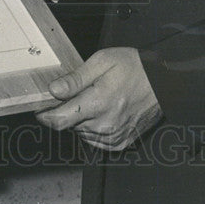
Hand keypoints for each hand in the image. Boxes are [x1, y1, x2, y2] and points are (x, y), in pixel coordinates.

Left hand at [36, 48, 161, 150]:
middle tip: (78, 94)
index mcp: (98, 103)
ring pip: (82, 133)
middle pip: (70, 125)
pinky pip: (96, 141)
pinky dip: (94, 129)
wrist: (163, 81)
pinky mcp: (121, 142)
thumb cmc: (134, 67)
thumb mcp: (102, 61)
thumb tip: (54, 90)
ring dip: (81, 120)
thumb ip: (76, 78)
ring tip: (96, 100)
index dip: (46, 116)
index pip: (60, 120)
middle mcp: (105, 124)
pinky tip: (103, 113)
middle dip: (67, 111)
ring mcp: (114, 136)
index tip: (40, 109)